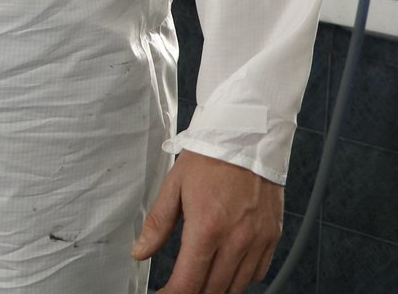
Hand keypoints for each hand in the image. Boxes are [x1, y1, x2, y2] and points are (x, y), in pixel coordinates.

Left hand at [131, 151, 282, 293]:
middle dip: (192, 293)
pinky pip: (257, 273)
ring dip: (216, 288)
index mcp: (207, 227)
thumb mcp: (175, 184)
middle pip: (212, 290)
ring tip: (200, 278)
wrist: (247, 134)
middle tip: (179, 286)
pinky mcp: (272, 237)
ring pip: (236, 287)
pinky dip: (241, 277)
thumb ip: (158, 223)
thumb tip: (139, 252)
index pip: (188, 283)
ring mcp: (257, 241)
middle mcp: (235, 240)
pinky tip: (228, 266)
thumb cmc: (210, 156)